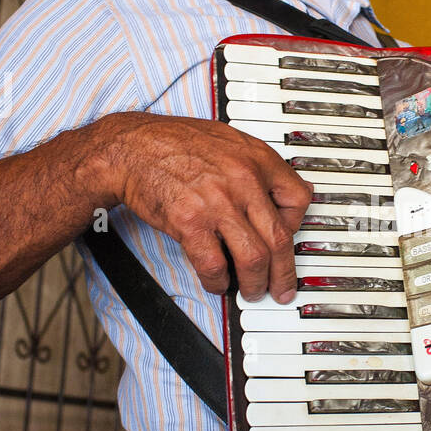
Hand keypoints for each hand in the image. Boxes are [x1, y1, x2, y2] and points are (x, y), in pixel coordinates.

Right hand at [99, 113, 312, 302]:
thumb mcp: (229, 139)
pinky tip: (217, 283)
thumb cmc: (175, 142)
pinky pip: (214, 265)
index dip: (297, 225)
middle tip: (282, 288)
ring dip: (255, 284)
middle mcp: (243, 181)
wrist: (131, 147)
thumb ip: (259, 164)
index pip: (298, 199)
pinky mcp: (190, 222)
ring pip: (254, 258)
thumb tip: (289, 189)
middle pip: (280, 239)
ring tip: (252, 292)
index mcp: (257, 159)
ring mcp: (218, 203)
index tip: (287, 237)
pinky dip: (218, 282)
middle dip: (283, 273)